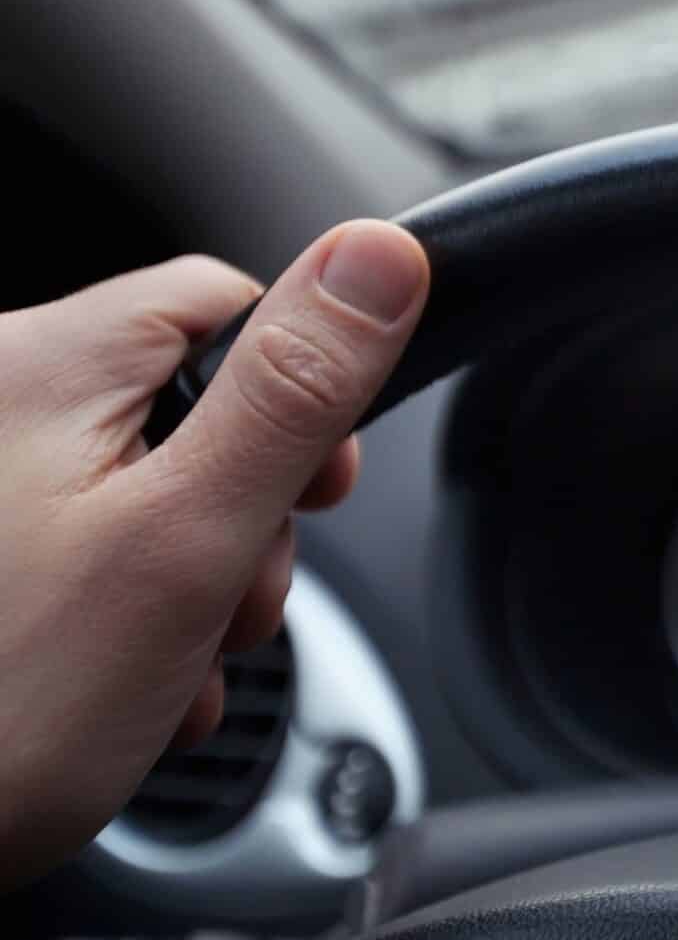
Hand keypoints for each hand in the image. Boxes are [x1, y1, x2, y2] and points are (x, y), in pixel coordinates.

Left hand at [0, 221, 426, 886]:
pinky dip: (119, 611)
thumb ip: (293, 393)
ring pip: (143, 487)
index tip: (311, 496)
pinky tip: (117, 685)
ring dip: (187, 582)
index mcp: (36, 362)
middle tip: (222, 608)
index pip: (231, 304)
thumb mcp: (186, 542)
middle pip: (191, 404)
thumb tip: (380, 254)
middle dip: (241, 518)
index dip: (303, 400)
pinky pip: (77, 542)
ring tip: (163, 668)